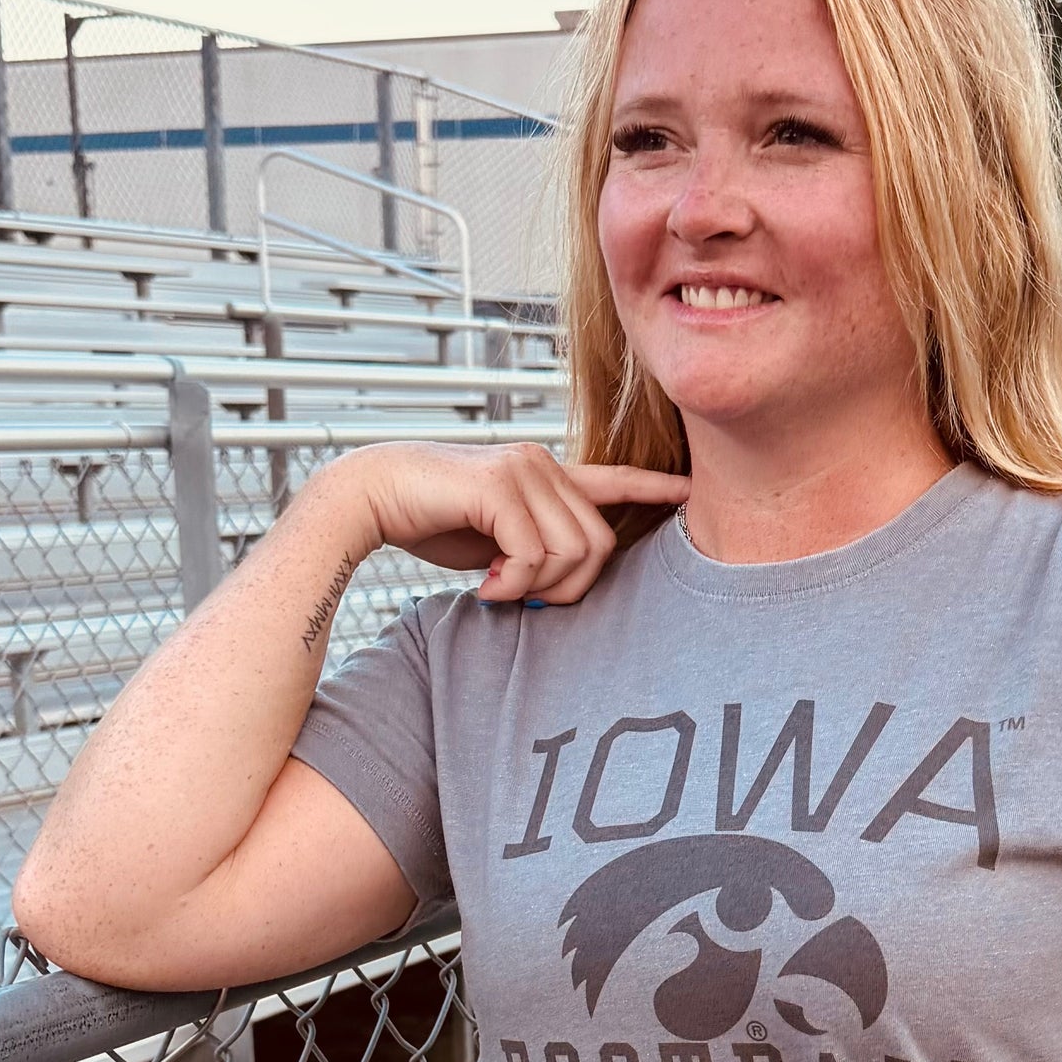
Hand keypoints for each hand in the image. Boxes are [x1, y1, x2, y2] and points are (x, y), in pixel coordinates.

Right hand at [346, 441, 684, 605]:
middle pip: (600, 543)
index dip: (654, 488)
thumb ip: (535, 548)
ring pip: (573, 552)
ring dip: (536, 589)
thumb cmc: (428, 521)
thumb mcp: (496, 539)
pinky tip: (482, 587)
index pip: (613, 480)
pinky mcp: (501, 485)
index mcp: (545, 475)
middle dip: (568, 588)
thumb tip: (563, 584)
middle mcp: (542, 464)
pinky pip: (534, 555)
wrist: (370, 497)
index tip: (691, 492)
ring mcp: (525, 469)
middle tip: (520, 598)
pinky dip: (511, 586)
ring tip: (497, 588)